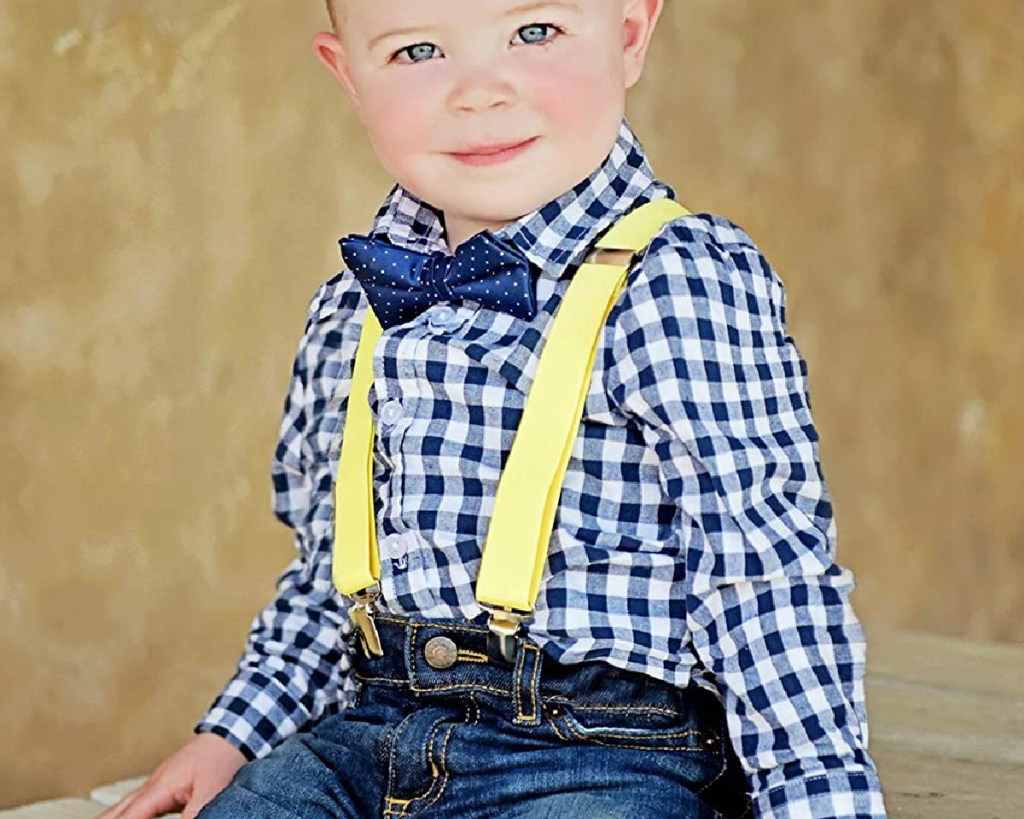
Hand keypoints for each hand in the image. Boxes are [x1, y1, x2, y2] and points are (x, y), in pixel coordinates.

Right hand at [97, 732, 246, 818]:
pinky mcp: (167, 784)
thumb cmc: (223, 756)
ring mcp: (158, 783)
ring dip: (111, 818)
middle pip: (117, 812)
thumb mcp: (211, 791)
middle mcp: (153, 784)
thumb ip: (194, 815)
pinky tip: (125, 817)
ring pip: (124, 806)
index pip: (128, 818)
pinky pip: (138, 804)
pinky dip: (125, 814)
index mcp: (159, 787)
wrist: (233, 731)